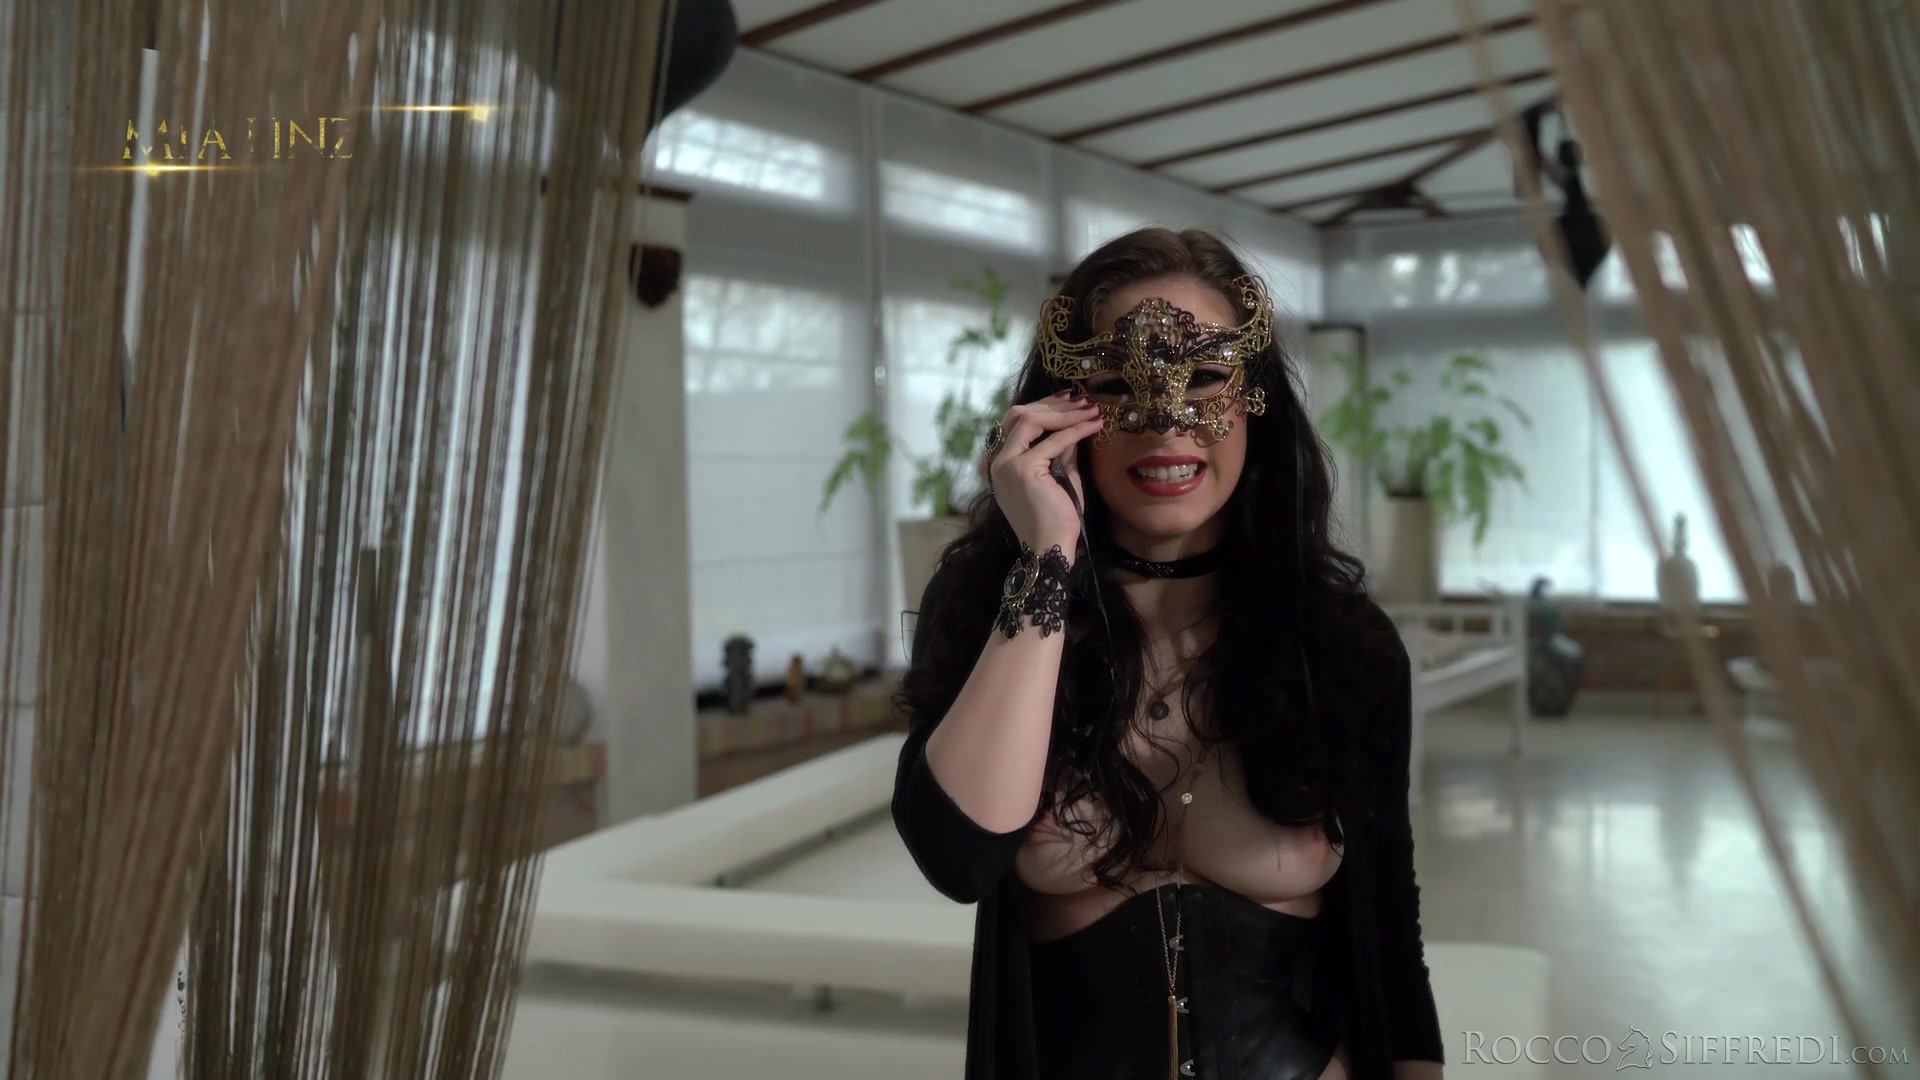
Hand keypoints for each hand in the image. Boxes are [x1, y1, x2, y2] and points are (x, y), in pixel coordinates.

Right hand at [988, 391, 1102, 555]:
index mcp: (1001, 463)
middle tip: (1082, 399)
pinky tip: (1093, 425)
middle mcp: (998, 461)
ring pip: (1031, 420)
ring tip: (1091, 409)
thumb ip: (1061, 450)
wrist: (1050, 547)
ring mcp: (1007, 464)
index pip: (1016, 422)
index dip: (1042, 407)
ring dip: (1064, 413)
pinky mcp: (1023, 469)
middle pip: (1019, 415)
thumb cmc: (1057, 518)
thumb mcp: (1060, 475)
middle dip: (1053, 404)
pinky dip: (1075, 430)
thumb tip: (1072, 425)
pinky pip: (1053, 441)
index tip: (1068, 401)